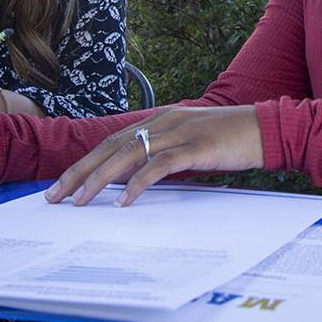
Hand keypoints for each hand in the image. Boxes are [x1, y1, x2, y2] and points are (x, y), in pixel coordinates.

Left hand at [46, 105, 262, 207]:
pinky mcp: (195, 147)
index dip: (84, 162)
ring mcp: (178, 133)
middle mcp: (162, 122)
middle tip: (56, 196)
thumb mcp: (187, 145)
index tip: (63, 185)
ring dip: (100, 179)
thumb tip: (130, 179)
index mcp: (159, 120)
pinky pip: (159, 165)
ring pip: (128, 155)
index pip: (111, 141)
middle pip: (110, 147)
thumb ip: (160, 156)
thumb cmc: (229, 140)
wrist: (265, 128)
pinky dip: (139, 182)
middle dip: (79, 172)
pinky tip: (125, 200)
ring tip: (81, 201)